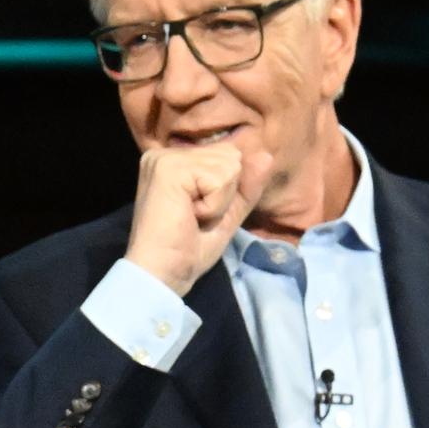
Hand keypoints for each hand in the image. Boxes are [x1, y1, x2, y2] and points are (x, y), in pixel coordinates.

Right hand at [122, 137, 274, 296]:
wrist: (162, 274)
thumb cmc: (187, 250)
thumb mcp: (227, 213)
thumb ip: (246, 185)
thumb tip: (265, 155)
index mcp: (176, 161)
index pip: (229, 156)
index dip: (226, 192)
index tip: (197, 214)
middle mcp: (168, 153)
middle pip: (232, 156)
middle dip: (224, 194)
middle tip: (194, 217)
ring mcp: (167, 159)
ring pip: (230, 166)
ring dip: (219, 202)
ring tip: (191, 218)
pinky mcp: (170, 168)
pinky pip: (221, 178)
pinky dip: (214, 205)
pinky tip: (189, 216)